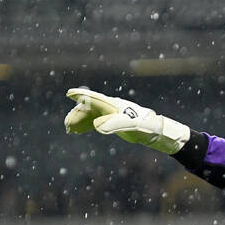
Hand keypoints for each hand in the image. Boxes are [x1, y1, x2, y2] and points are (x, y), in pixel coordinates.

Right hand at [64, 87, 189, 153]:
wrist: (157, 131)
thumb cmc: (145, 127)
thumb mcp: (131, 127)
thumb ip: (114, 124)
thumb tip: (96, 125)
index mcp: (114, 106)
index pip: (95, 99)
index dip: (82, 96)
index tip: (70, 94)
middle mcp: (111, 107)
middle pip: (90, 108)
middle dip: (78, 115)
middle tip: (68, 125)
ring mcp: (112, 114)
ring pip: (91, 115)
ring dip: (80, 121)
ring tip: (70, 130)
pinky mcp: (113, 122)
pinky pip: (95, 121)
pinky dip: (86, 125)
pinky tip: (78, 131)